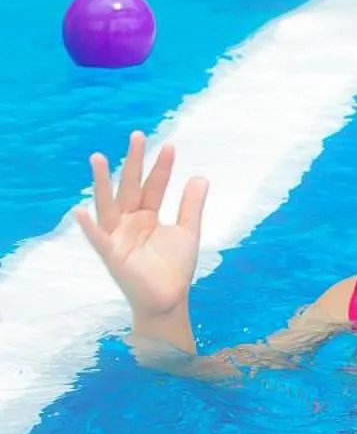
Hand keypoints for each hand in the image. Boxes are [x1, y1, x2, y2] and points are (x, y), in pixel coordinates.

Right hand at [75, 131, 208, 320]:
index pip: (154, 185)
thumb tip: (200, 176)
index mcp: (146, 215)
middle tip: (137, 135)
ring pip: (108, 204)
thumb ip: (191, 205)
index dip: (162, 167)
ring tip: (97, 158)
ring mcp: (117, 236)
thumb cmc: (173, 266)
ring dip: (102, 182)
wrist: (168, 299)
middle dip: (134, 162)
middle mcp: (129, 221)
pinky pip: (97, 238)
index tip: (171, 146)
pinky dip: (88, 226)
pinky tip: (79, 210)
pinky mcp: (111, 254)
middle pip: (130, 186)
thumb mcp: (187, 231)